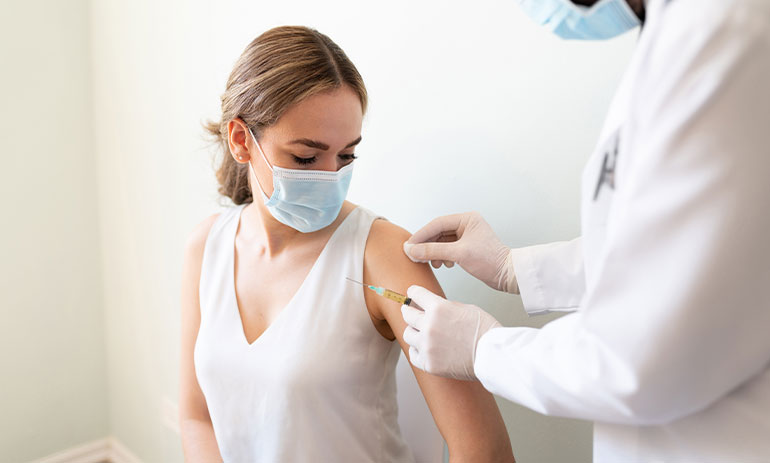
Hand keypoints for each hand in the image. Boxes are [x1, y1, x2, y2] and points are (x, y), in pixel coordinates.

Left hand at [401, 285, 501, 380]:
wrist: (493, 355)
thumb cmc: (485, 331)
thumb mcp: (465, 308)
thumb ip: (444, 307)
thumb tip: (432, 308)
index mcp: (438, 308)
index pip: (416, 294)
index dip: (413, 293)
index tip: (411, 294)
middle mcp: (429, 326)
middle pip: (407, 314)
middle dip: (409, 311)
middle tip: (410, 312)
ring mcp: (427, 346)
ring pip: (407, 334)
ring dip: (414, 332)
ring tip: (421, 333)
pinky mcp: (429, 363)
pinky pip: (413, 354)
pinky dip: (417, 350)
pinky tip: (424, 348)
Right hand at [403, 212, 518, 292]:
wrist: (507, 275)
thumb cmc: (490, 261)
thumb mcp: (458, 254)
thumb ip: (433, 250)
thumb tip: (411, 249)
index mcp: (467, 219)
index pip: (437, 224)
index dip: (421, 235)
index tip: (409, 245)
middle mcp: (466, 224)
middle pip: (438, 232)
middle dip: (426, 245)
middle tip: (414, 255)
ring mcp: (466, 236)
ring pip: (441, 241)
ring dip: (433, 252)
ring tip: (430, 262)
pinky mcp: (467, 247)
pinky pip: (447, 249)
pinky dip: (441, 256)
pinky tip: (443, 264)